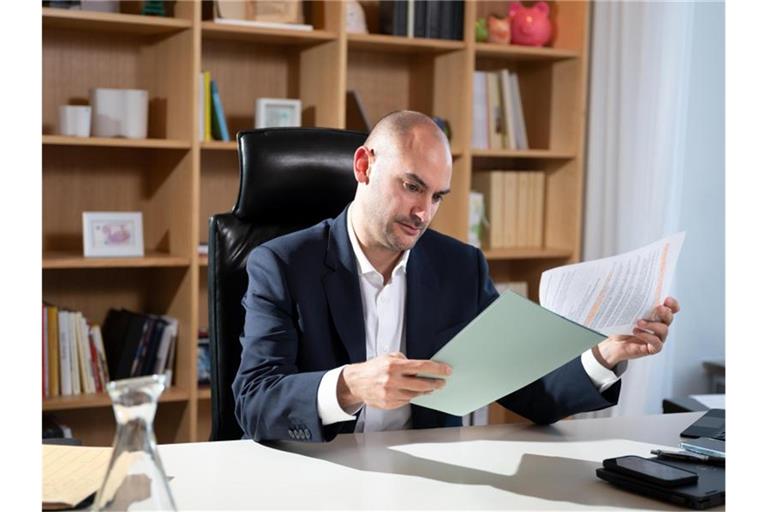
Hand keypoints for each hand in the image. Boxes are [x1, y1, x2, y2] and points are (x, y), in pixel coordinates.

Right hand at [337, 352, 451, 410]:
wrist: (356, 382)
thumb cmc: (373, 368)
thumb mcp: (388, 357)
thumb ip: (404, 360)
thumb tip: (420, 368)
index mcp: (394, 366)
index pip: (421, 367)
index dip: (436, 369)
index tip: (446, 370)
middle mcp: (392, 380)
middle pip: (422, 384)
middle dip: (435, 383)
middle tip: (442, 382)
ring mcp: (390, 394)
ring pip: (415, 394)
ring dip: (424, 391)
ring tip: (429, 387)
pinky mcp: (389, 403)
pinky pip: (406, 401)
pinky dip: (411, 397)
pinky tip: (413, 392)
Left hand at [593, 297, 680, 368]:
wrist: (613, 344)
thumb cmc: (620, 327)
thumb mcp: (624, 313)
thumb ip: (630, 303)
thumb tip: (623, 289)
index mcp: (655, 315)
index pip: (671, 308)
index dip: (672, 304)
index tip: (667, 299)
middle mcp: (659, 326)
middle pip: (669, 317)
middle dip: (665, 312)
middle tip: (657, 308)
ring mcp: (657, 338)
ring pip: (664, 330)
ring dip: (652, 325)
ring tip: (639, 322)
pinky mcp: (652, 348)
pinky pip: (657, 343)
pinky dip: (647, 336)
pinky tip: (637, 332)